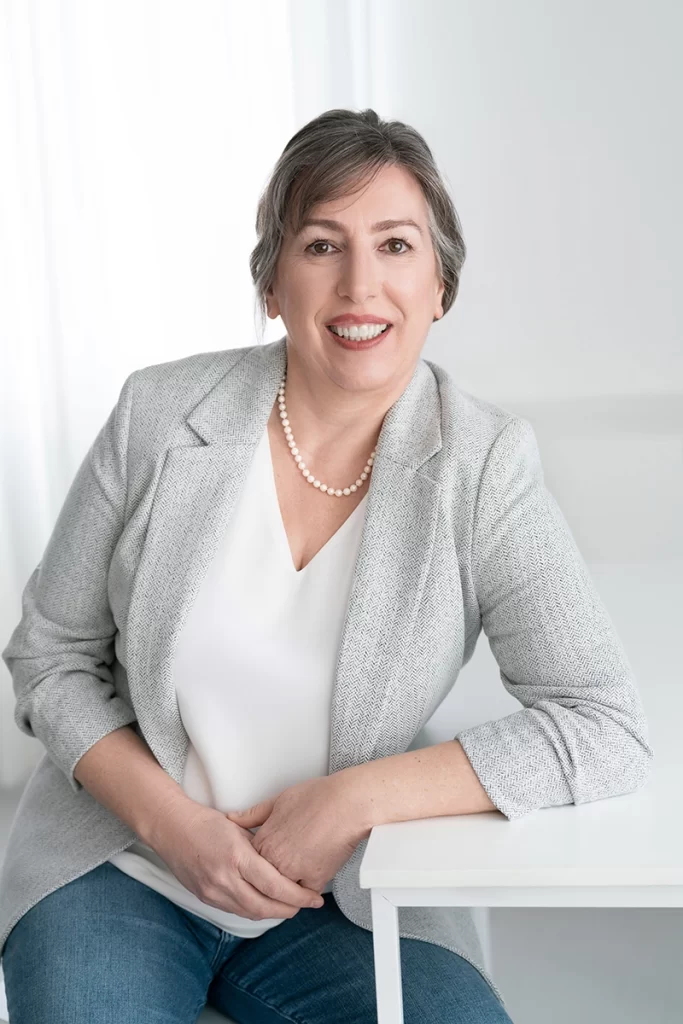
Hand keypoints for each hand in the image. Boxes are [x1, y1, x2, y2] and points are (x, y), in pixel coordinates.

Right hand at [148, 800, 325, 920]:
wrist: (172, 829)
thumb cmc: (207, 823)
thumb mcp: (240, 829)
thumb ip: (260, 850)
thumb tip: (284, 864)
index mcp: (236, 857)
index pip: (274, 886)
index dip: (298, 896)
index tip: (314, 897)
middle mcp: (224, 879)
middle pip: (265, 906)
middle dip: (290, 909)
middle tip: (308, 904)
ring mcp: (213, 892)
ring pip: (251, 912)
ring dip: (273, 912)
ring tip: (291, 906)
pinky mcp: (206, 898)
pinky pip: (236, 910)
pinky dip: (254, 909)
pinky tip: (266, 904)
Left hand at [226, 773, 367, 892]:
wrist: (347, 804)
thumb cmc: (318, 797)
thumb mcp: (280, 799)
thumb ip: (254, 814)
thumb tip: (233, 819)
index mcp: (264, 841)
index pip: (249, 862)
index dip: (256, 861)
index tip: (263, 859)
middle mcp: (275, 860)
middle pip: (263, 880)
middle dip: (269, 879)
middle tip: (280, 872)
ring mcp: (294, 873)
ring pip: (282, 892)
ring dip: (285, 890)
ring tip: (293, 883)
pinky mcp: (314, 881)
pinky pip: (304, 895)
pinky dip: (306, 893)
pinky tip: (309, 886)